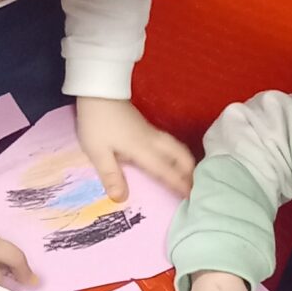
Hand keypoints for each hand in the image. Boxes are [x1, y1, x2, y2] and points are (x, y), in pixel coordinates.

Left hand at [75, 97, 194, 200]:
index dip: (178, 184)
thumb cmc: (96, 123)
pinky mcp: (147, 128)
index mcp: (142, 149)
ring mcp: (152, 132)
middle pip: (181, 155)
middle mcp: (153, 141)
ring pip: (178, 148)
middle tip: (195, 187)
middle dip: (190, 171)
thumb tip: (121, 198)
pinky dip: (178, 155)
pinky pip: (170, 144)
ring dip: (186, 162)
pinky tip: (173, 162)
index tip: (191, 196)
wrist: (98, 92)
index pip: (165, 170)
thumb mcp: (98, 152)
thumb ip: (110, 175)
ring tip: (189, 177)